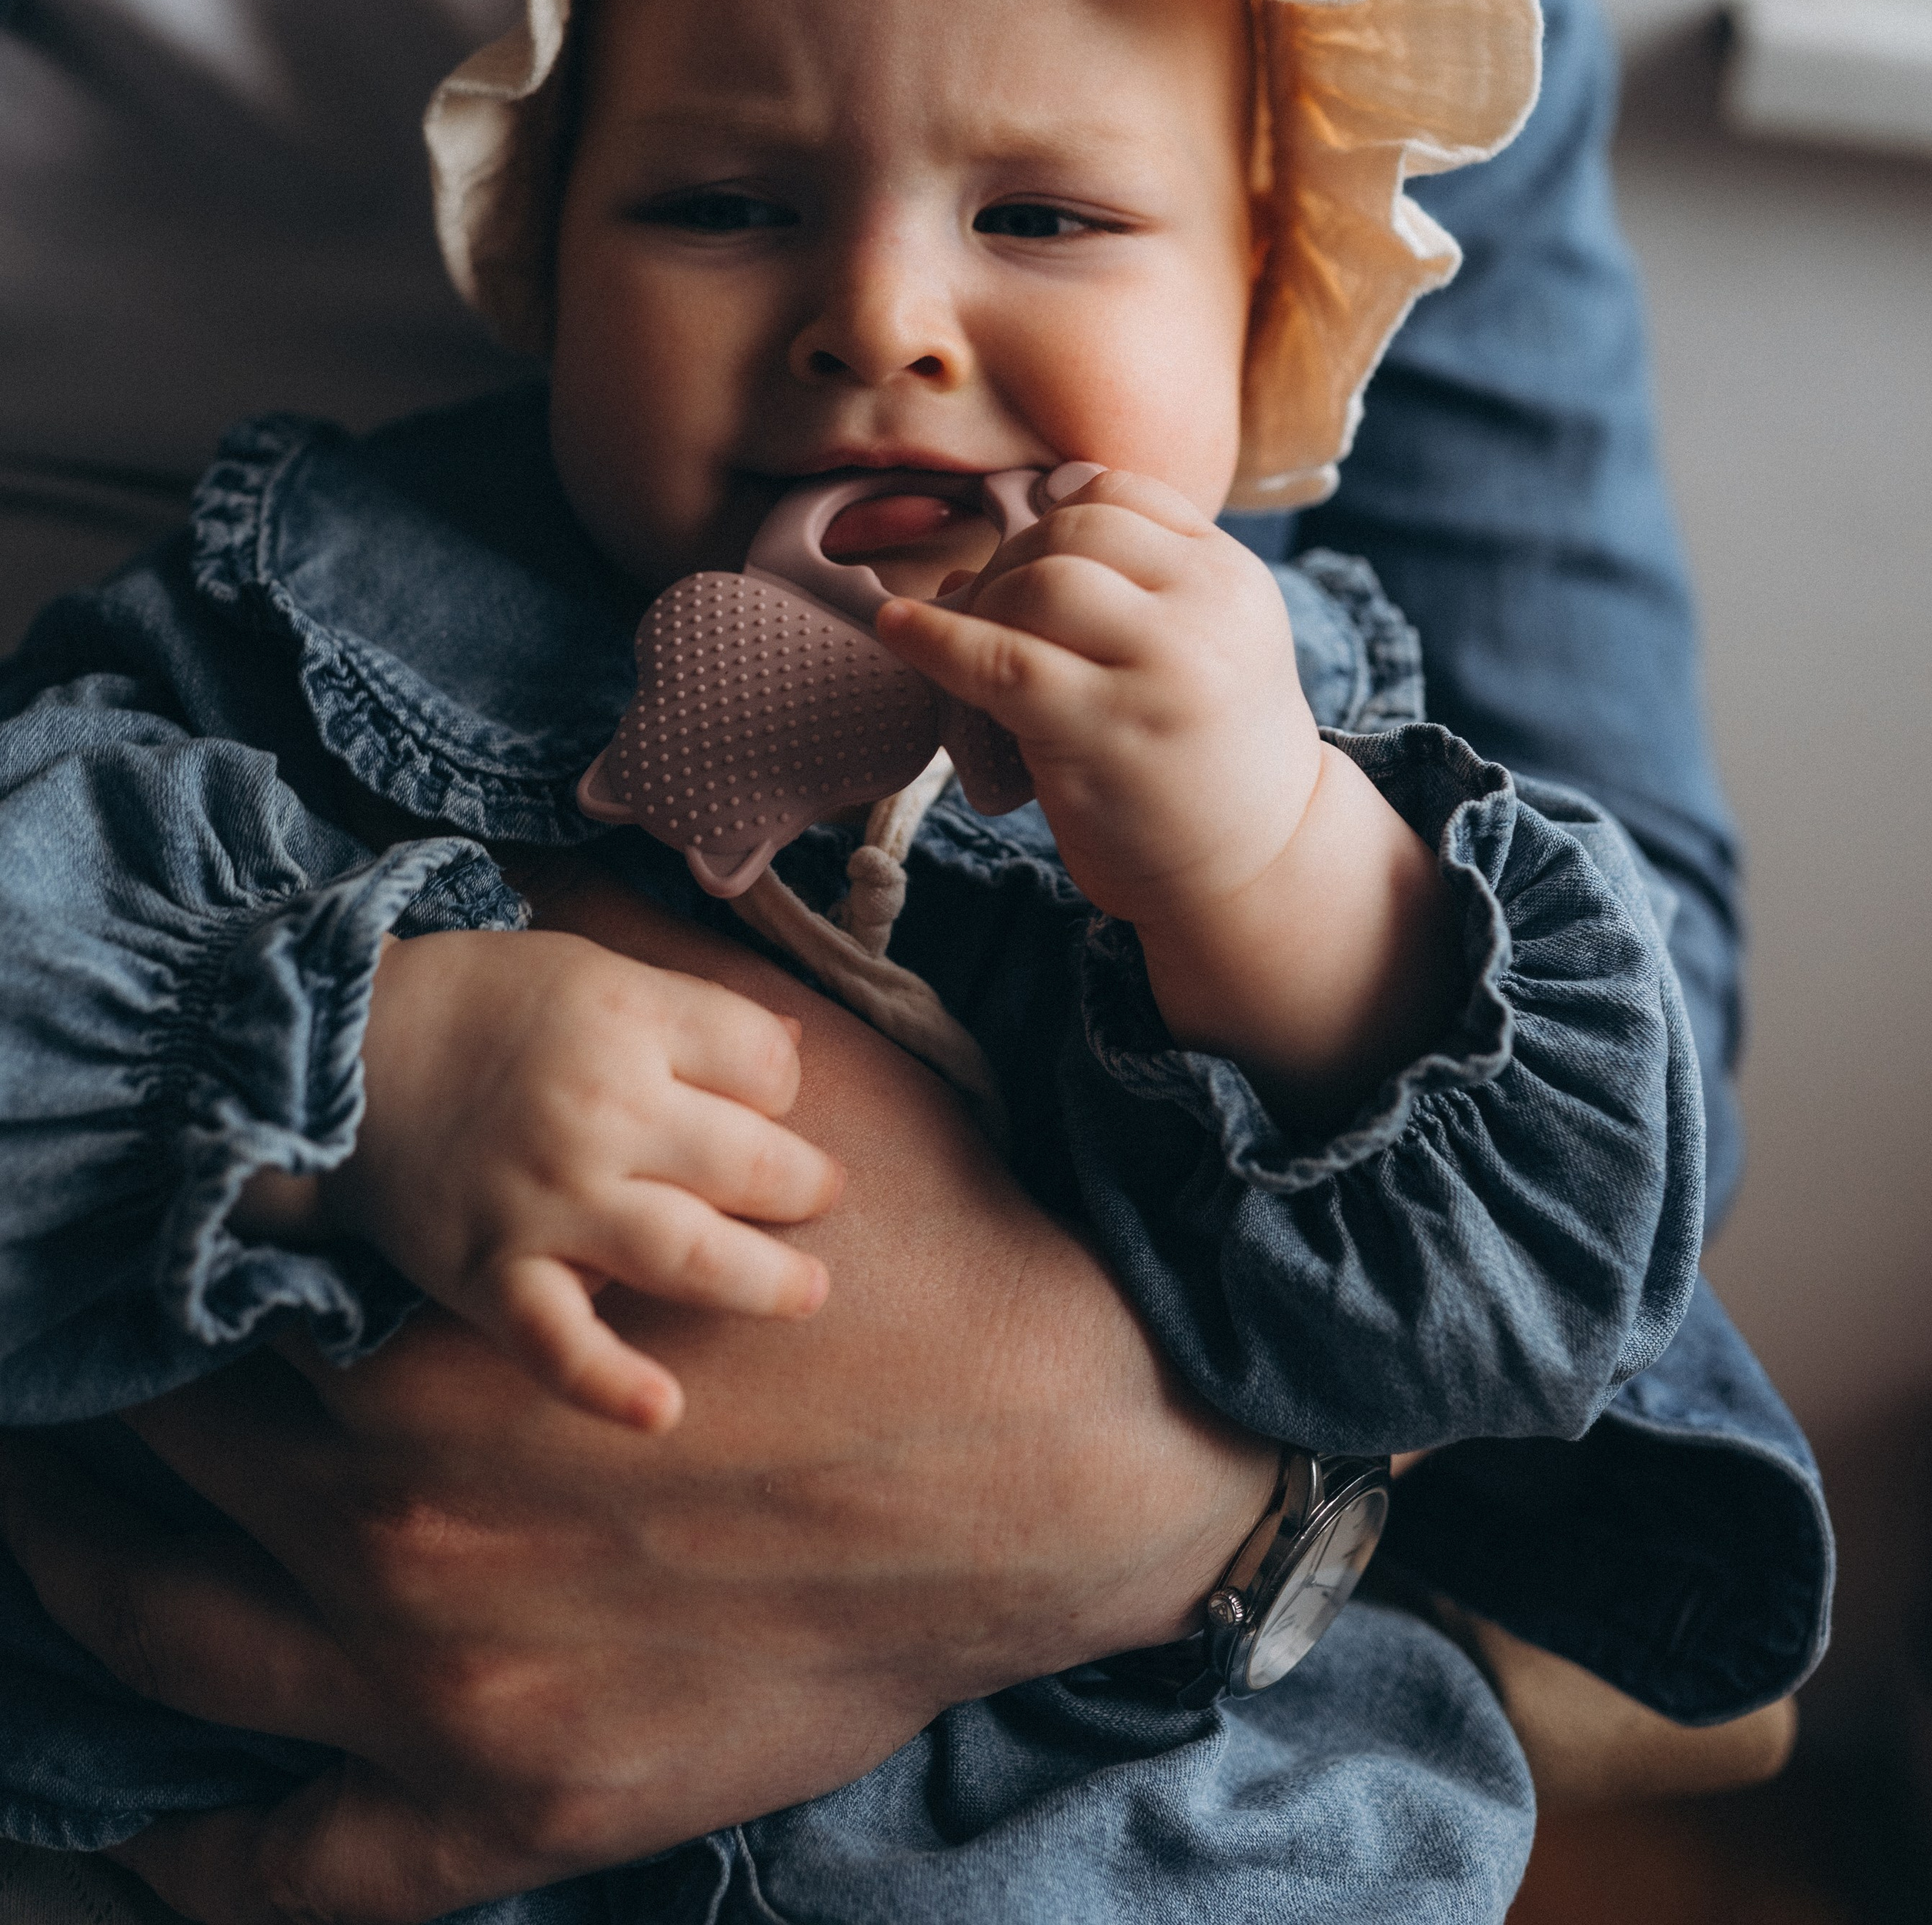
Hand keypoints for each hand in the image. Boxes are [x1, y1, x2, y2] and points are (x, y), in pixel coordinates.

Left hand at [2, 875, 1273, 1924]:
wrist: (1060, 1442)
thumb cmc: (908, 1245)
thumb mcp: (755, 1056)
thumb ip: (607, 959)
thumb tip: (504, 876)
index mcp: (445, 1316)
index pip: (229, 1274)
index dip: (179, 1235)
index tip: (152, 1216)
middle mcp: (402, 1513)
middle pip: (169, 1458)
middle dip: (99, 1413)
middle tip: (53, 1379)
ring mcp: (451, 1685)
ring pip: (183, 1650)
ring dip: (89, 1587)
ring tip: (49, 1533)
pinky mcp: (525, 1805)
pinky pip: (311, 1867)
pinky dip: (202, 1864)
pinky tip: (140, 1841)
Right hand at [242, 929, 839, 1430]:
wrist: (338, 1047)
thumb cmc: (485, 1005)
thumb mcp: (598, 971)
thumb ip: (696, 1013)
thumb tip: (795, 1052)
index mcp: (629, 1021)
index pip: (764, 1069)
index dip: (778, 1088)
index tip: (760, 1102)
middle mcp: (601, 1112)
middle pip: (750, 1162)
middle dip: (804, 1186)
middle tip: (815, 1195)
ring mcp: (547, 1201)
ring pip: (689, 1253)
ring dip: (764, 1281)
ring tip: (808, 1294)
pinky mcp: (492, 1273)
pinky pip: (557, 1341)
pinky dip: (608, 1383)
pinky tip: (663, 1409)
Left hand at [879, 467, 1455, 1114]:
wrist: (1257, 867)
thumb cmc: (1203, 753)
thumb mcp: (1206, 644)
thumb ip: (1132, 586)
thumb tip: (988, 542)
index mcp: (1231, 576)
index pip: (1122, 494)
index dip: (1056, 513)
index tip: (1029, 554)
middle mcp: (1208, 610)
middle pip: (1073, 531)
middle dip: (1013, 559)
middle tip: (994, 612)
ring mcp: (1162, 670)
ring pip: (1038, 583)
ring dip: (986, 604)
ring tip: (979, 646)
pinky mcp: (1105, 733)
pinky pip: (999, 661)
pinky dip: (934, 639)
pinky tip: (896, 628)